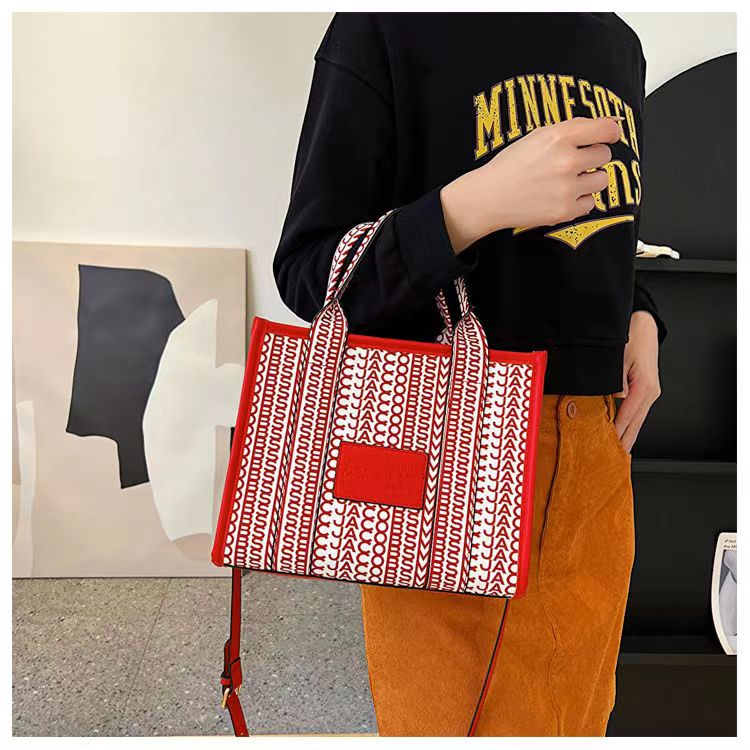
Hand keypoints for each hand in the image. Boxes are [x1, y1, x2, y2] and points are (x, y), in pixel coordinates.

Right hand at [440, 116, 623, 251]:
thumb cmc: (512, 166)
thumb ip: (573, 129)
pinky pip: (591, 202)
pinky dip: (579, 200)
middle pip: (605, 155)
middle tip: (570, 163)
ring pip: (602, 179)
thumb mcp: (538, 136)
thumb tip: (610, 124)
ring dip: (589, 179)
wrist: (489, 197)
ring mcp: (567, 188)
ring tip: (567, 181)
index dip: (610, 132)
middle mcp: (566, 161)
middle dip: (591, 158)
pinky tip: (561, 196)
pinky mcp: (565, 210)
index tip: (607, 137)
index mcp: (559, 137)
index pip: (607, 129)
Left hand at [614, 311, 660, 453]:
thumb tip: (617, 396)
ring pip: (637, 419)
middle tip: (614, 459)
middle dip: (625, 442)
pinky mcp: (646, 390)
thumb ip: (617, 379)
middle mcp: (650, 392)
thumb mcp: (620, 357)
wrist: (643, 326)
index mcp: (644, 387)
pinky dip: (629, 423)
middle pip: (635, 424)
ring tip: (617, 451)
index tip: (609, 447)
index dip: (617, 433)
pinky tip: (622, 431)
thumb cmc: (631, 338)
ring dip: (628, 435)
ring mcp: (650, 392)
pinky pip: (636, 411)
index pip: (627, 416)